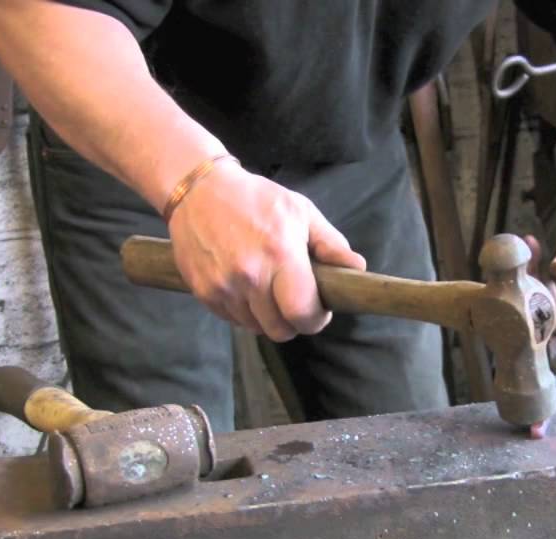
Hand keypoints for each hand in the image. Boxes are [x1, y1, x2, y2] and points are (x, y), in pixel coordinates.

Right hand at [166, 162, 365, 340]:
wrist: (198, 190)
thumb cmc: (256, 199)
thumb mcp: (300, 212)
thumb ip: (331, 244)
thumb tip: (357, 268)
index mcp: (280, 255)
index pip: (303, 313)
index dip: (316, 318)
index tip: (319, 308)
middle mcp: (250, 276)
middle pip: (280, 330)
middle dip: (293, 321)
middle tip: (295, 301)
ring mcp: (223, 287)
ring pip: (256, 328)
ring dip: (268, 316)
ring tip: (269, 289)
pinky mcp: (203, 292)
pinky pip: (233, 319)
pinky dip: (245, 311)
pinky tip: (247, 286)